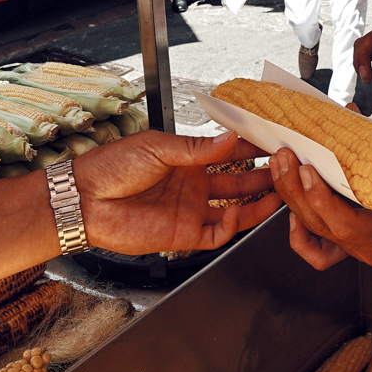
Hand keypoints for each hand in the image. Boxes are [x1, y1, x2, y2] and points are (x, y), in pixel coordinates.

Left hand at [70, 130, 278, 254]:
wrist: (86, 201)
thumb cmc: (111, 168)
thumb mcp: (157, 147)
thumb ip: (197, 148)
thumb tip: (230, 137)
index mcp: (186, 159)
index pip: (227, 152)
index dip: (251, 149)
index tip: (273, 142)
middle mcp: (192, 184)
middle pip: (237, 181)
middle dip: (262, 176)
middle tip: (286, 170)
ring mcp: (190, 210)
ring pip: (234, 208)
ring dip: (257, 202)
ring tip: (280, 194)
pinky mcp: (184, 234)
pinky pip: (217, 234)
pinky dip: (231, 225)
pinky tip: (234, 211)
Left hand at [270, 143, 371, 268]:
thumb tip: (347, 113)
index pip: (344, 224)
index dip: (320, 198)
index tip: (307, 170)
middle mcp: (370, 249)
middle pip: (320, 227)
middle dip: (295, 190)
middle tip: (284, 157)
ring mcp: (360, 250)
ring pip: (315, 233)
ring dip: (293, 201)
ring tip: (283, 169)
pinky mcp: (354, 245)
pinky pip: (321, 249)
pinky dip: (303, 230)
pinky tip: (294, 207)